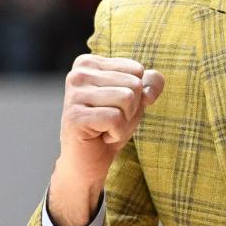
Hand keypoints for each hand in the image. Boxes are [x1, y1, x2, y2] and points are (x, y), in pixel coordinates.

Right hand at [49, 54, 164, 225]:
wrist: (88, 162)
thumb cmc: (110, 128)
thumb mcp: (136, 102)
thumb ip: (151, 84)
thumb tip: (152, 87)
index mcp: (90, 63)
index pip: (137, 70)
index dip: (137, 95)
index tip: (116, 107)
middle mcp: (78, 74)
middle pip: (134, 84)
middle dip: (131, 110)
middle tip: (111, 122)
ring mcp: (74, 94)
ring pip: (127, 98)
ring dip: (125, 122)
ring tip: (106, 128)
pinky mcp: (75, 116)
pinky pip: (116, 118)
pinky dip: (116, 133)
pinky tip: (101, 136)